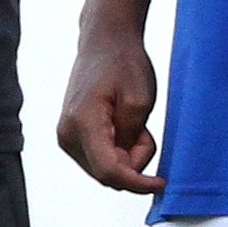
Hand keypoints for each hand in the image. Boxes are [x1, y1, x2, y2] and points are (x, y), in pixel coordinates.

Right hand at [55, 26, 163, 195]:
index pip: (109, 171)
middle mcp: (67, 134)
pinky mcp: (72, 137)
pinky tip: (123, 126)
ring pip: (106, 169)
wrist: (105, 42)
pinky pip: (101, 159)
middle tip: (145, 130)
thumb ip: (131, 140)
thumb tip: (125, 168)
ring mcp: (67, 137)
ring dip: (128, 155)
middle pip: (108, 174)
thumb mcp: (139, 102)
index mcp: (82, 123)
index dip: (137, 184)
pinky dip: (119, 150)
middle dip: (134, 162)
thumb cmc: (123, 64)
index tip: (160, 183)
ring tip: (134, 123)